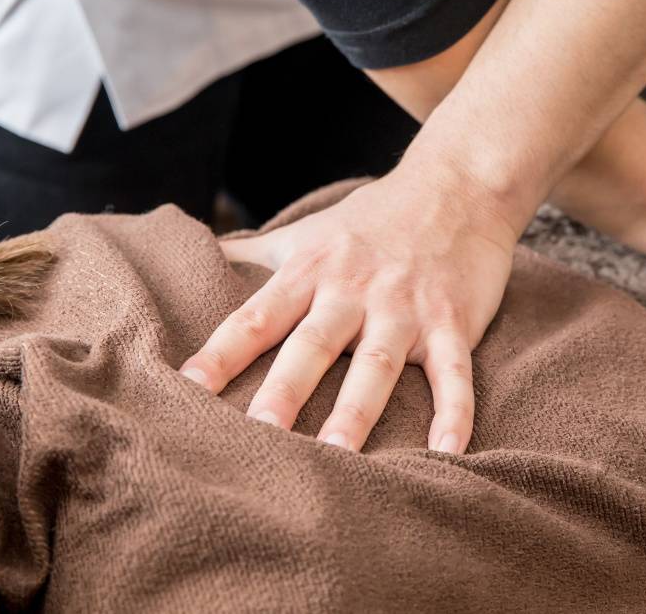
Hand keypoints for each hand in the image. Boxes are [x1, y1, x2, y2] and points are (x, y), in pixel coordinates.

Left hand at [179, 165, 518, 453]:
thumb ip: (251, 255)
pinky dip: (453, 414)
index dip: (222, 351)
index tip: (187, 387)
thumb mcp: (306, 232)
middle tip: (259, 433)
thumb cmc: (373, 218)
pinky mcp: (453, 322)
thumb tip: (187, 256)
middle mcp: (355, 290)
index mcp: (312, 271)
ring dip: (357, 413)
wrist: (458, 186)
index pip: (257, 315)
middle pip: (313, 344)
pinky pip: (453, 374)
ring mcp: (406, 308)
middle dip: (285, 388)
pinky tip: (445, 455)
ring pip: (376, 366)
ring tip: (336, 459)